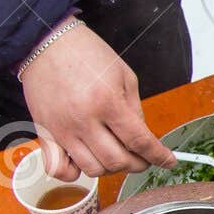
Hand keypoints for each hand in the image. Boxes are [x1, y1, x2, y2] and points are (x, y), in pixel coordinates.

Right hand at [19, 20, 175, 180]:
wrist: (45, 41)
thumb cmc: (86, 54)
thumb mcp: (123, 75)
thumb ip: (135, 110)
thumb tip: (142, 139)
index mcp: (107, 102)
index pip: (139, 141)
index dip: (158, 156)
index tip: (168, 161)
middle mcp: (83, 120)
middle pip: (117, 161)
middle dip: (138, 164)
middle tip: (143, 157)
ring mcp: (62, 130)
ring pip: (93, 169)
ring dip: (110, 167)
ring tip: (116, 154)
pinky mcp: (45, 133)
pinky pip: (61, 169)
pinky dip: (76, 172)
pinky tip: (86, 159)